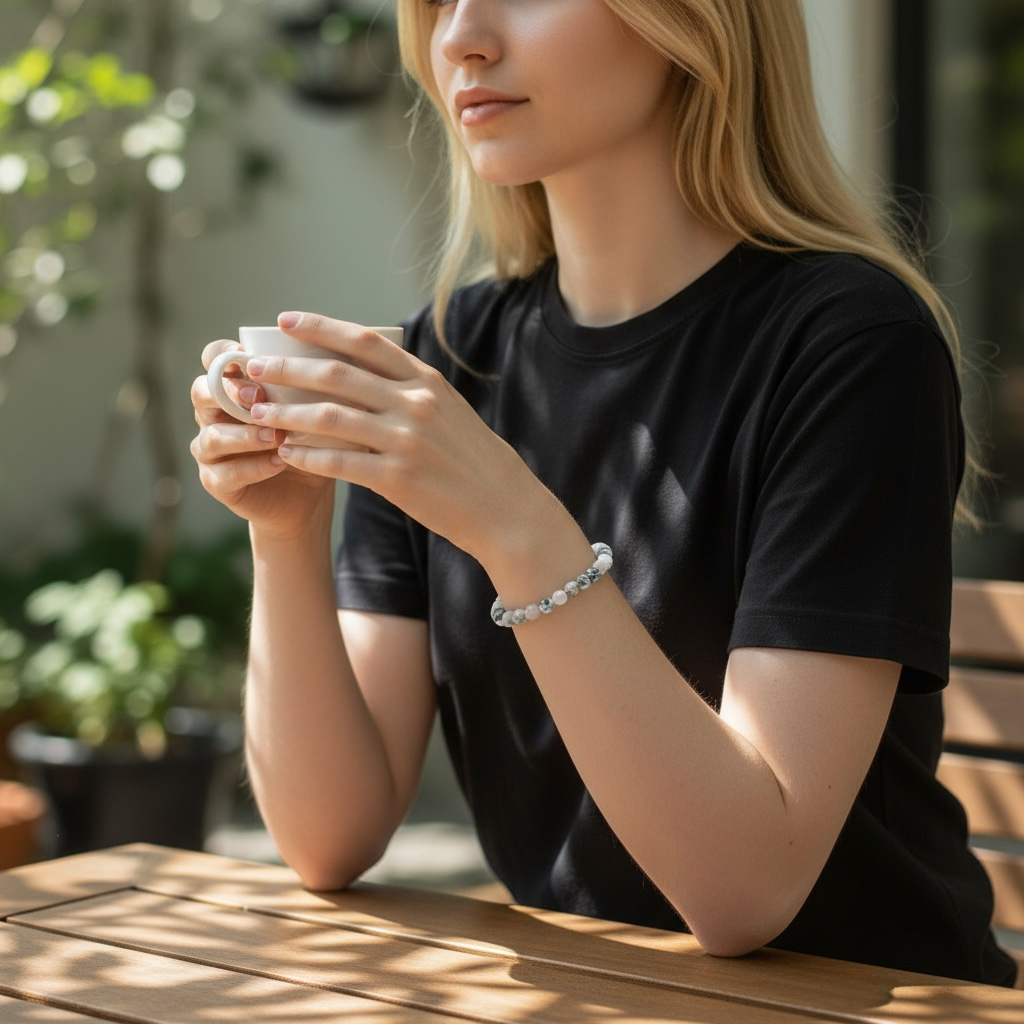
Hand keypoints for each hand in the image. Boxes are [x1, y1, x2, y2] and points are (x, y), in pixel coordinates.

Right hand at [190, 337, 335, 538]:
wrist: (309, 494)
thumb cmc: (311, 442)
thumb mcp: (315, 409)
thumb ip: (313, 385)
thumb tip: (339, 357)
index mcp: (232, 388)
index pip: (214, 360)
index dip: (222, 354)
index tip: (246, 354)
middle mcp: (213, 415)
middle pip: (202, 393)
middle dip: (231, 393)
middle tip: (260, 396)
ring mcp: (210, 449)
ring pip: (212, 436)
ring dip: (246, 435)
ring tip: (277, 436)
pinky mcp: (216, 482)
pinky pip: (225, 474)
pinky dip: (253, 467)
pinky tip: (279, 463)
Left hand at [244, 312, 550, 560]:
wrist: (505, 507)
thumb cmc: (473, 459)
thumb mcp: (448, 410)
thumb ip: (409, 389)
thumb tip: (360, 372)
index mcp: (426, 380)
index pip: (364, 342)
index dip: (320, 329)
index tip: (284, 321)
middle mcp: (415, 403)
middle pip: (337, 375)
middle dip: (287, 368)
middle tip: (252, 367)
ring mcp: (406, 441)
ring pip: (330, 417)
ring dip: (286, 412)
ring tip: (256, 411)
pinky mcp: (398, 479)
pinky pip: (340, 463)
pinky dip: (308, 455)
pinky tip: (285, 452)